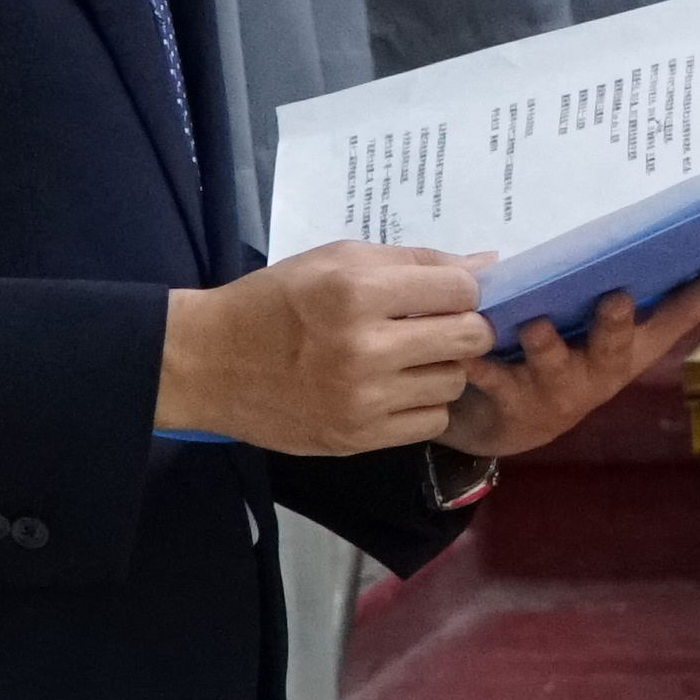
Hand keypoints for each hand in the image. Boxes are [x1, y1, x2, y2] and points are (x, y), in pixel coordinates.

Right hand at [164, 244, 506, 450]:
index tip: (447, 294)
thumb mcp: (337, 261)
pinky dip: (422, 405)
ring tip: (407, 358)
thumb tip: (489, 264)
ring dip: (441, 367)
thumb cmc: (276, 301)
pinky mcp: (358, 438)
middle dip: (464, 327)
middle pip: (470, 338)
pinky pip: (431, 422)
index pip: (461, 289)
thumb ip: (415, 262)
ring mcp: (362, 399)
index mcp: (356, 292)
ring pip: (454, 382)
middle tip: (438, 326)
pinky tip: (394, 389)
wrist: (210, 363)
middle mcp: (364, 348)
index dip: (463, 288)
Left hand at [439, 264, 699, 459]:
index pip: (679, 315)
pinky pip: (493, 378)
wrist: (504, 424)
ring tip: (536, 326)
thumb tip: (603, 220)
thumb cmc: (553, 352)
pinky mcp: (512, 403)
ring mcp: (559, 390)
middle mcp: (603, 369)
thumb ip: (587, 278)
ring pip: (554, 364)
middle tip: (616, 298)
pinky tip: (469, 352)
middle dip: (617, 324)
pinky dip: (480, 363)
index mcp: (630, 344)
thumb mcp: (581, 317)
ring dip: (546, 344)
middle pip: (618, 345)